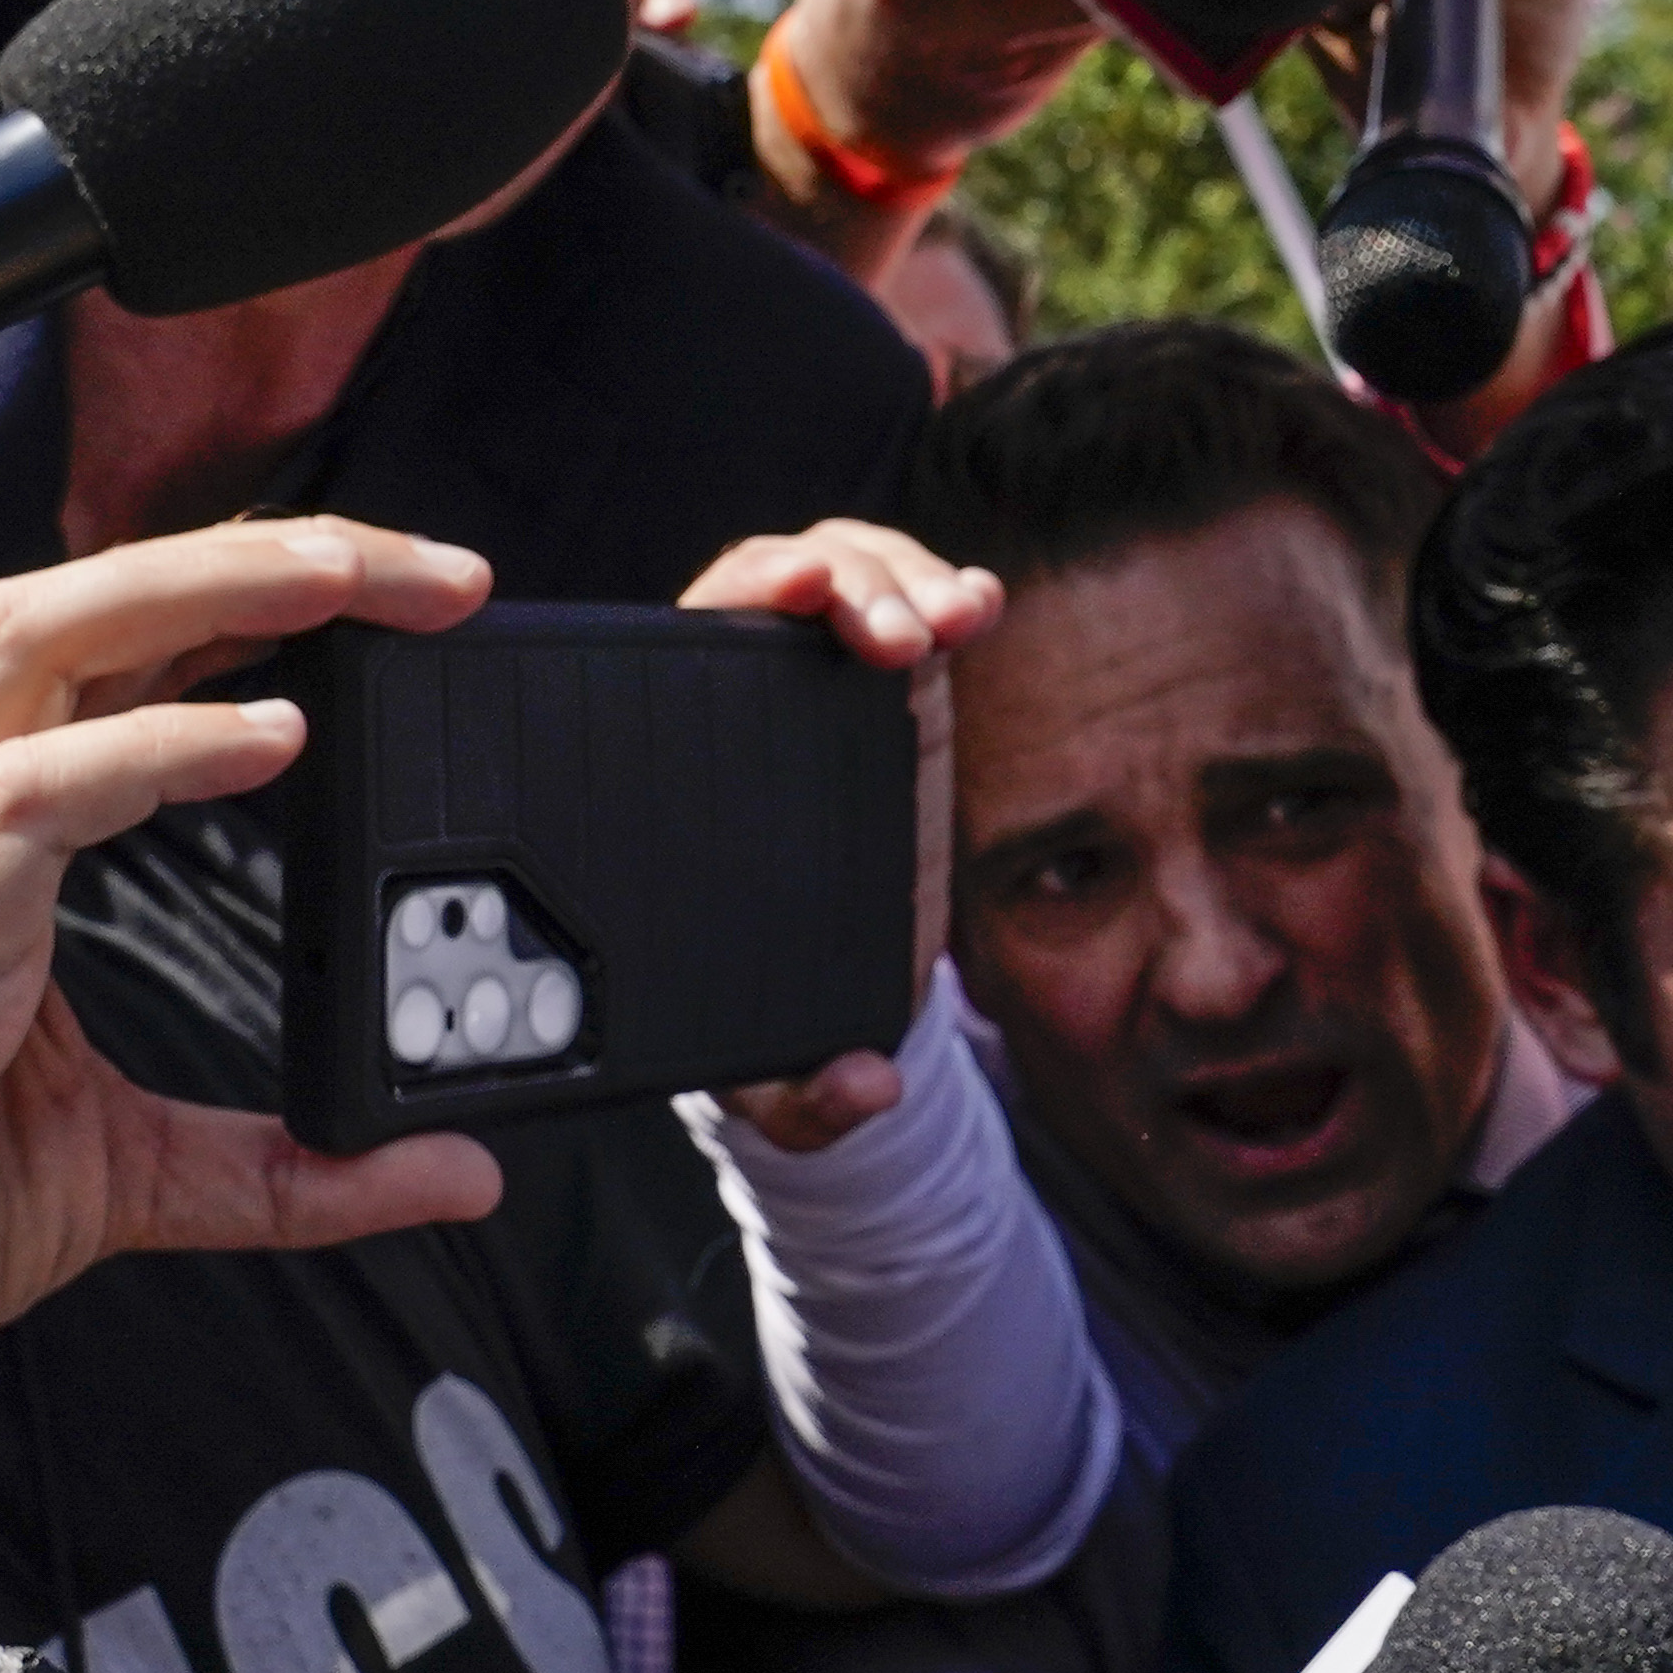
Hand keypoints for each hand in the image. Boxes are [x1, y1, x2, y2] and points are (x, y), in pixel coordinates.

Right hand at [0, 519, 504, 1405]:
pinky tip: (267, 738)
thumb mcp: (142, 1175)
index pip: (121, 651)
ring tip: (347, 583)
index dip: (257, 595)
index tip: (415, 593)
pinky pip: (22, 795)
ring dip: (197, 591)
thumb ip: (296, 1166)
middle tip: (436, 566)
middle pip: (81, 597)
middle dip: (259, 551)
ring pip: (30, 639)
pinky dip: (150, 749)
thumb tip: (458, 1170)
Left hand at [687, 519, 1002, 1151]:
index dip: (751, 595)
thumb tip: (868, 1087)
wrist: (824, 1012)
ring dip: (903, 576)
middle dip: (849, 581)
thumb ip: (812, 1096)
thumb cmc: (774, 1031)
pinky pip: (908, 611)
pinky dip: (944, 593)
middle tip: (899, 633)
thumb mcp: (778, 1080)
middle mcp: (752, 713)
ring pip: (847, 576)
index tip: (802, 594)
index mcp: (693, 769)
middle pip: (779, 584)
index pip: (702, 640)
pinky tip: (978, 605)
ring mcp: (825, 697)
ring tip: (956, 615)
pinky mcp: (896, 700)